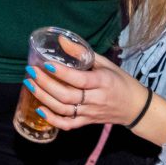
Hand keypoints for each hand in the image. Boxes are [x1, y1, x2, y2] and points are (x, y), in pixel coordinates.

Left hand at [23, 53, 147, 130]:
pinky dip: (53, 120)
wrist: (135, 107)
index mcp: (103, 82)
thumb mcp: (105, 63)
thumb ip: (82, 53)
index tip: (46, 63)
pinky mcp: (88, 122)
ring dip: (44, 98)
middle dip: (46, 84)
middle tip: (31, 71)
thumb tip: (61, 39)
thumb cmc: (120, 81)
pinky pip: (68, 125)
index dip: (62, 73)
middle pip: (67, 96)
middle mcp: (96, 99)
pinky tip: (40, 110)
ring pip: (64, 110)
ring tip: (30, 85)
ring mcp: (91, 113)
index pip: (80, 80)